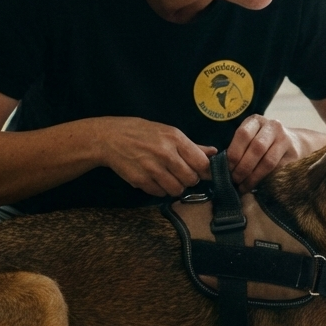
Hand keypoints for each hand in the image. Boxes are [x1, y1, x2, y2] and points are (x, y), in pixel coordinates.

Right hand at [98, 117, 215, 196]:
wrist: (110, 137)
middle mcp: (165, 154)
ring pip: (177, 190)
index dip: (204, 170)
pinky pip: (159, 194)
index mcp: (175, 139)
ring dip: (175, 187)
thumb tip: (214, 153)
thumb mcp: (169, 132)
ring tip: (169, 178)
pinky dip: (160, 190)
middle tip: (181, 174)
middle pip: (191, 179)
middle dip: (189, 179)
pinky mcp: (140, 180)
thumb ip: (192, 145)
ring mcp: (152, 168)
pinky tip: (155, 179)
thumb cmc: (142, 133)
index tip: (200, 171)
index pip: (202, 163)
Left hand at [226, 114, 303, 191]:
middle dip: (243, 167)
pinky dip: (266, 180)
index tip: (228, 168)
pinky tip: (258, 186)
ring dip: (254, 177)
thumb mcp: (251, 138)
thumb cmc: (264, 143)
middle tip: (235, 180)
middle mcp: (272, 126)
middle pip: (257, 148)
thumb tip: (222, 169)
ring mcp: (285, 139)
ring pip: (268, 161)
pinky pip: (278, 170)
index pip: (243, 134)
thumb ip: (239, 149)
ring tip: (244, 186)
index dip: (234, 153)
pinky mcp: (294, 154)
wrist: (294, 143)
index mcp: (256, 121)